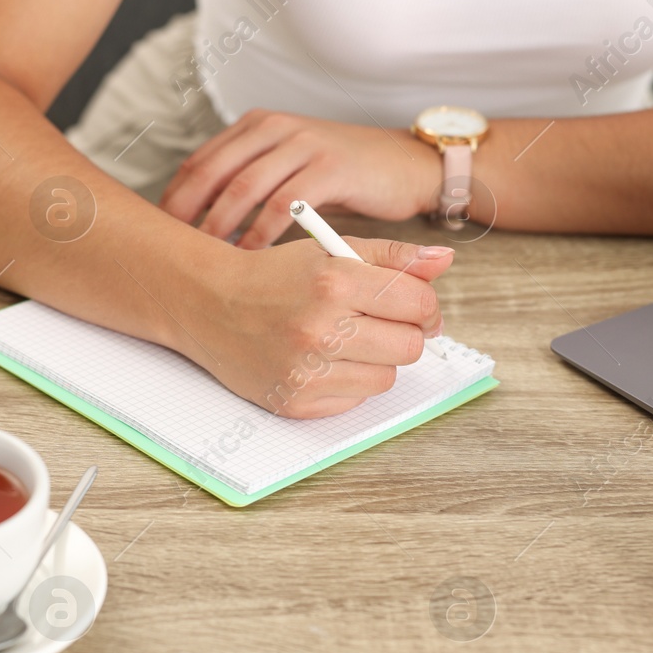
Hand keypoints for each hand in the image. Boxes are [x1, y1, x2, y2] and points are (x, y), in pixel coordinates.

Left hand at [160, 110, 442, 249]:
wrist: (406, 166)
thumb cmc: (345, 178)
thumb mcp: (290, 170)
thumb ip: (251, 183)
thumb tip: (203, 221)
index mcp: (258, 126)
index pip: (199, 162)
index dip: (173, 200)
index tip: (158, 237)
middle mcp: (275, 128)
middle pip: (212, 173)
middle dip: (186, 216)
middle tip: (171, 254)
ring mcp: (303, 144)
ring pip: (243, 188)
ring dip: (219, 227)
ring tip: (205, 261)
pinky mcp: (331, 167)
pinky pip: (284, 204)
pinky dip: (262, 233)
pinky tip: (251, 259)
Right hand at [170, 236, 454, 418]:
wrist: (209, 304)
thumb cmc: (273, 276)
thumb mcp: (332, 250)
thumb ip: (393, 256)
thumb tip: (444, 260)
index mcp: (334, 281)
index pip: (418, 304)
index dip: (424, 306)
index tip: (414, 307)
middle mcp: (321, 328)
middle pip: (409, 347)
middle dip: (403, 333)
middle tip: (380, 323)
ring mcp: (306, 371)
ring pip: (386, 378)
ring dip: (376, 361)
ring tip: (346, 341)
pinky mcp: (296, 402)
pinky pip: (354, 401)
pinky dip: (347, 383)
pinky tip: (322, 361)